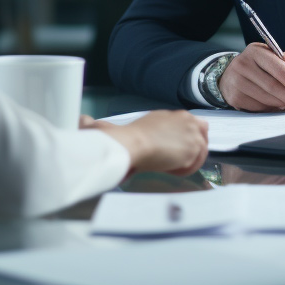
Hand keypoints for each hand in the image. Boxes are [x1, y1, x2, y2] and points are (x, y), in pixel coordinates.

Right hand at [84, 110, 208, 175]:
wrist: (132, 145)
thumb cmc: (125, 139)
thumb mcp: (124, 127)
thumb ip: (109, 124)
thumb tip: (82, 121)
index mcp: (173, 114)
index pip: (192, 124)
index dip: (185, 140)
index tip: (176, 149)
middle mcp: (186, 119)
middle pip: (202, 134)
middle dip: (192, 149)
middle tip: (176, 160)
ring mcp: (193, 132)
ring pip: (201, 151)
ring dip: (188, 161)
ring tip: (170, 166)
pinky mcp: (194, 146)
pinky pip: (197, 162)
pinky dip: (185, 169)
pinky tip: (171, 169)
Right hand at [219, 42, 284, 110]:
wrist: (230, 75)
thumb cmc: (257, 66)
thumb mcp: (274, 59)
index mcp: (256, 51)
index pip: (280, 69)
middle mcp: (243, 64)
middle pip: (273, 86)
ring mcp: (236, 81)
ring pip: (266, 98)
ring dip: (281, 104)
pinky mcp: (234, 97)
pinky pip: (258, 107)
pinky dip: (269, 109)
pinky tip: (272, 105)